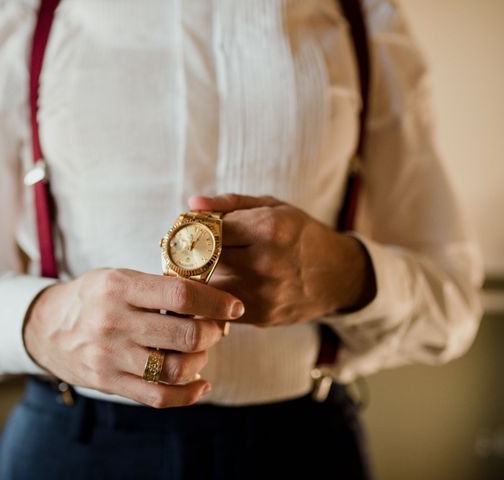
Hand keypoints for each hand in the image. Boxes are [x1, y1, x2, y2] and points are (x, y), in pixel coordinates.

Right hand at [23, 268, 244, 407]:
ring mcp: (110, 355)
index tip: (233, 306)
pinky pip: (158, 397)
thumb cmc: (92, 298)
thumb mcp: (117, 277)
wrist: (46, 327)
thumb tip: (207, 297)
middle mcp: (114, 321)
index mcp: (119, 287)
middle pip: (184, 333)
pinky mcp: (109, 382)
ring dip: (201, 361)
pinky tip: (200, 385)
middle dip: (212, 332)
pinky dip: (187, 395)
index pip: (180, 293)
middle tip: (216, 329)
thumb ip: (156, 286)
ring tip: (201, 351)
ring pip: (175, 367)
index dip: (215, 301)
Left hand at [189, 194, 375, 326]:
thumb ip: (230, 204)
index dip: (192, 229)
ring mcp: (262, 294)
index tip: (185, 228)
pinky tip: (220, 284)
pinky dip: (213, 295)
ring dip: (199, 277)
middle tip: (184, 248)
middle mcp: (265, 264)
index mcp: (269, 229)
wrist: (337, 276)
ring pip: (207, 285)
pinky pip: (219, 305)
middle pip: (205, 259)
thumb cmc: (300, 234)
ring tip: (201, 266)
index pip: (210, 229)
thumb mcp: (272, 207)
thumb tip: (192, 204)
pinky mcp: (259, 316)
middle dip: (192, 253)